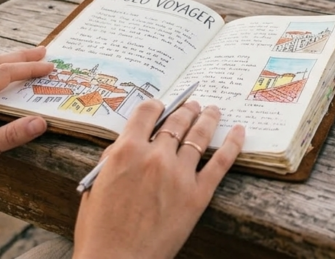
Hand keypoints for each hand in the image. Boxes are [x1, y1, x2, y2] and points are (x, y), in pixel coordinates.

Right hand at [73, 100, 244, 258]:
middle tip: (193, 105)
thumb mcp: (96, 185)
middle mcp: (155, 156)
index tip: (161, 106)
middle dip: (185, 109)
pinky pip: (221, 162)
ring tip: (212, 111)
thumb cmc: (100, 229)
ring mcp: (179, 174)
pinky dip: (232, 143)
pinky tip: (238, 131)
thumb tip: (126, 145)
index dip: (156, 105)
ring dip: (208, 118)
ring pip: (199, 135)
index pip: (146, 112)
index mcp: (126, 151)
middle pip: (177, 120)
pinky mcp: (198, 194)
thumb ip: (112, 160)